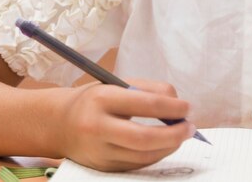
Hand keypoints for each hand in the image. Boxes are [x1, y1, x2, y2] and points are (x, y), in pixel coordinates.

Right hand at [58, 78, 193, 171]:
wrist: (60, 123)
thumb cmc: (96, 99)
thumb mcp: (117, 84)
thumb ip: (148, 90)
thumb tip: (177, 104)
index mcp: (103, 99)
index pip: (145, 104)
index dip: (172, 107)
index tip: (187, 107)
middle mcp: (98, 127)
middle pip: (144, 138)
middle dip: (174, 134)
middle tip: (190, 127)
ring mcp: (98, 152)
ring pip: (142, 156)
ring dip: (168, 147)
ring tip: (182, 135)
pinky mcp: (102, 168)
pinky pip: (135, 165)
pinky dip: (155, 155)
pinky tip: (165, 145)